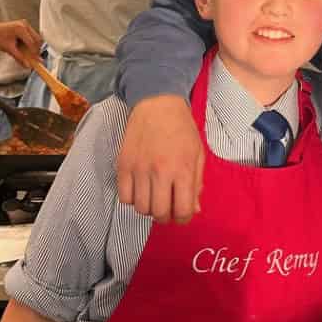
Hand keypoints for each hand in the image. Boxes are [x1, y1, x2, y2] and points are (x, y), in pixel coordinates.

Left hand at [0, 20, 42, 66]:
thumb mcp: (8, 49)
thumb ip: (19, 57)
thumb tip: (27, 65)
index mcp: (21, 29)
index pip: (32, 43)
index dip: (34, 53)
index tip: (36, 61)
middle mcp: (24, 25)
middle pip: (36, 40)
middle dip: (35, 50)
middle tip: (34, 59)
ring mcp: (24, 24)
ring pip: (34, 38)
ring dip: (32, 46)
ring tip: (27, 54)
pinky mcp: (22, 26)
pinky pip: (30, 36)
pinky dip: (29, 43)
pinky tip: (23, 48)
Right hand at [116, 95, 204, 222]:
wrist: (157, 104)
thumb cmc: (182, 128)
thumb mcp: (198, 154)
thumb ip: (197, 183)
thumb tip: (195, 209)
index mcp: (183, 169)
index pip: (183, 210)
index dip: (184, 217)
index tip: (182, 213)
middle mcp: (160, 172)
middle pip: (160, 213)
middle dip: (166, 216)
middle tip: (168, 207)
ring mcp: (139, 169)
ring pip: (140, 208)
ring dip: (149, 208)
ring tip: (154, 196)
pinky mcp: (123, 165)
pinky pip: (124, 197)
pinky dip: (132, 198)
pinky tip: (140, 188)